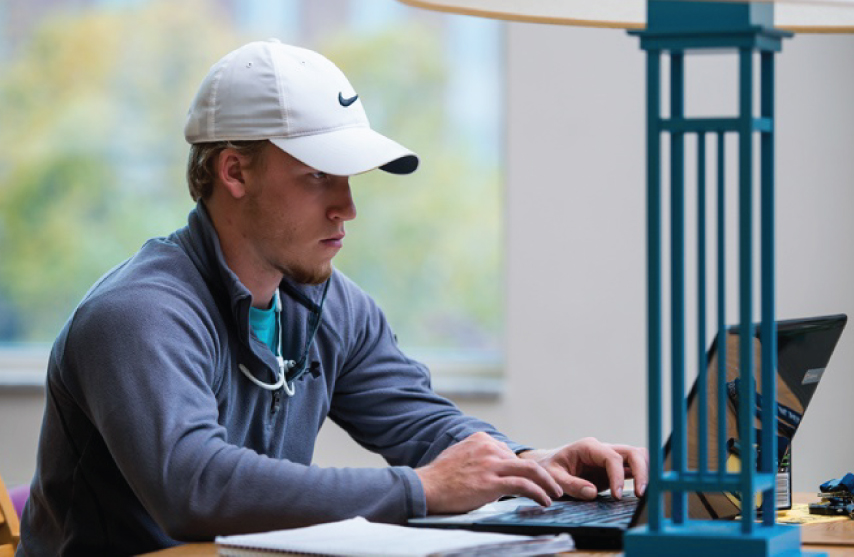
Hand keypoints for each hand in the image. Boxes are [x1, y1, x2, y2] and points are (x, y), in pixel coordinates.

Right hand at [414, 432, 562, 513]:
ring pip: (530, 470)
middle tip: (552, 487)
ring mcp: (491, 464)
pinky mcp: (491, 482)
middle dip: (542, 475)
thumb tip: (489, 468)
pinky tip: (544, 501)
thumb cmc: (439, 477)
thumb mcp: (459, 455)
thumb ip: (477, 456)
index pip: (510, 453)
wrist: (425, 487)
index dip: (523, 469)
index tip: (532, 480)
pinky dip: (538, 493)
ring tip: (555, 494)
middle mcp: (488, 447)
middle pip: (524, 460)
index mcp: (481, 439)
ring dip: (547, 483)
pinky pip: (523, 485)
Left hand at [518, 437, 647, 500]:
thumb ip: (570, 484)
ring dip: (644, 473)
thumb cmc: (549, 468)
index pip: (612, 457)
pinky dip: (640, 478)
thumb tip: (592, 492)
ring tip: (643, 494)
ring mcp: (610, 457)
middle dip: (641, 471)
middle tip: (641, 494)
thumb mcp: (552, 477)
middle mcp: (602, 449)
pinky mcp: (613, 468)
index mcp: (588, 447)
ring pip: (637, 457)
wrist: (547, 465)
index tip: (616, 496)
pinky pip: (633, 468)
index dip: (617, 476)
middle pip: (632, 452)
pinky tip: (641, 493)